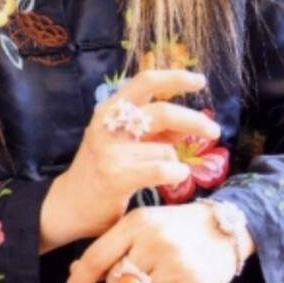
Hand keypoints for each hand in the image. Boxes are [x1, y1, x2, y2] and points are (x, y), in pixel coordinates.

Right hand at [39, 70, 219, 252]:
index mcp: (110, 108)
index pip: (146, 81)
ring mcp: (111, 150)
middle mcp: (108, 123)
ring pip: (166, 147)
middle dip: (194, 120)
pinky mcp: (116, 176)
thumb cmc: (101, 169)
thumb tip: (188, 124)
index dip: (175, 78)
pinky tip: (174, 177)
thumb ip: (153, 130)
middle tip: (214, 130)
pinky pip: (162, 169)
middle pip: (162, 111)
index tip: (200, 80)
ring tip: (168, 171)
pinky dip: (176, 173)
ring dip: (176, 160)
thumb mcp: (123, 140)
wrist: (69, 205)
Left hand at [62, 201, 249, 282]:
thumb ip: (112, 246)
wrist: (223, 227)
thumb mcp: (142, 225)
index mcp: (137, 221)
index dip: (79, 280)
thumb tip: (74, 272)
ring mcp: (176, 263)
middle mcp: (155, 240)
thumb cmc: (174, 227)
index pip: (98, 256)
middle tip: (139, 277)